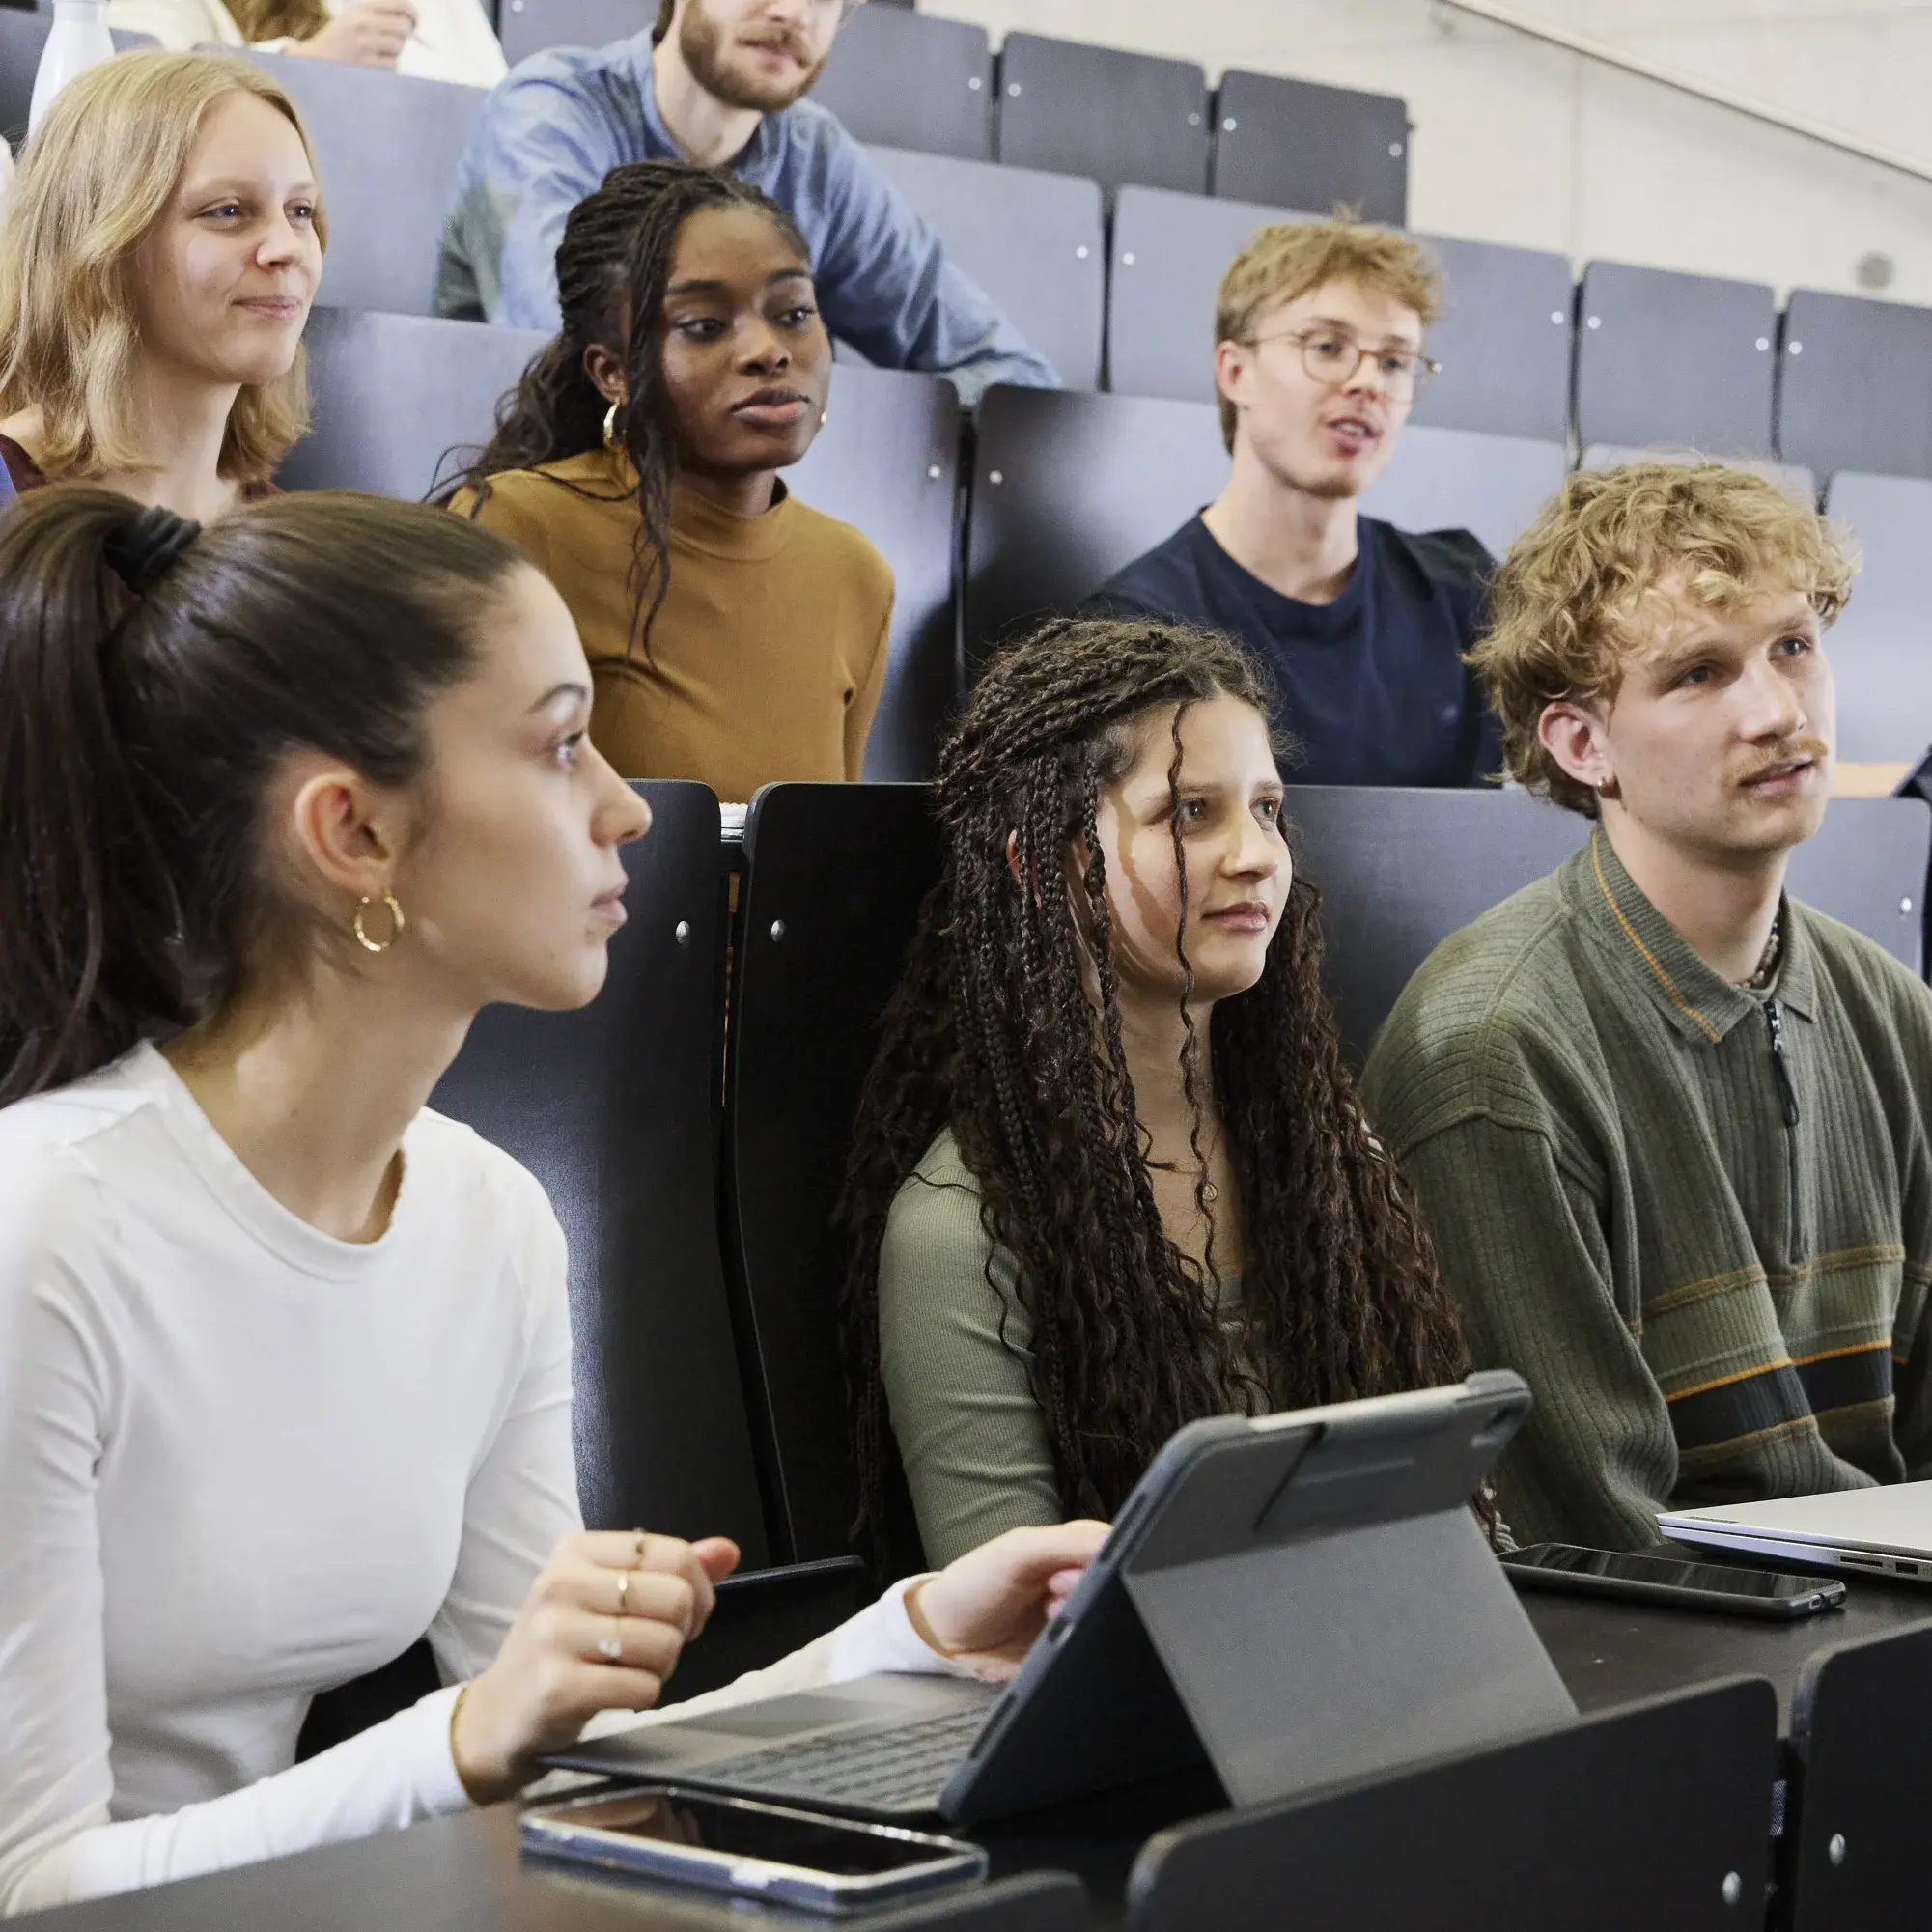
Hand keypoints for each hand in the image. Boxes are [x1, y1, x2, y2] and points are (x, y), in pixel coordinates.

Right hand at [288, 0, 416, 66]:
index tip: (414, 22)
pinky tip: (376, 63)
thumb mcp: (353, 15)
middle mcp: (363, 23)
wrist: (315, 60)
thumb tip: (408, 15)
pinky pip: (392, 65)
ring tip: (381, 51)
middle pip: (403, 27)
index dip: (413, 14)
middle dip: (405, 34)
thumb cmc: (339, 38)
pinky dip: (389, 66)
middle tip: (398, 38)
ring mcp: (364, 45)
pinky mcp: (366, 65)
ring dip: (395, 51)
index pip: (400, 4)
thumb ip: (377, 12)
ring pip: (399, 47)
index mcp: (362, 7)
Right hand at [451, 1529, 739, 1804]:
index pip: (673, 1553)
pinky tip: (612, 1693)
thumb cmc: (560, 1649)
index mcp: (576, 1551)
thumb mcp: (607, 1596)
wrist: (495, 1717)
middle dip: (679, 1631)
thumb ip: (670, 1570)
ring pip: (663, 1643)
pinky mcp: (558, 1686)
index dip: (696, 1589)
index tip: (679, 1614)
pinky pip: (643, 1687)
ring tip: (628, 1670)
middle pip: (675, 1597)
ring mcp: (555, 1635)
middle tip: (652, 1648)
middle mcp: (561, 1584)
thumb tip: (728, 1551)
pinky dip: (642, 1696)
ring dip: (660, 1668)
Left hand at [905, 1521, 1108, 1680]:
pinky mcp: (1070, 1651)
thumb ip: (1065, 1544)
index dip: (1105, 1560)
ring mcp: (1076, 1617)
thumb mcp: (1017, 1552)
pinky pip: (1092, 1651)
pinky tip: (1055, 1644)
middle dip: (1090, 1592)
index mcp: (1072, 1548)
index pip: (1115, 1547)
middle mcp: (1080, 1581)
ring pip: (1108, 1621)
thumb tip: (1114, 1547)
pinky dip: (1080, 1649)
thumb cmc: (975, 1583)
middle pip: (1117, 1586)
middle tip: (1055, 1596)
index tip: (1072, 1573)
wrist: (946, 1639)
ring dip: (1081, 1621)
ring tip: (1049, 1618)